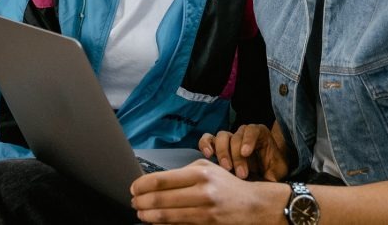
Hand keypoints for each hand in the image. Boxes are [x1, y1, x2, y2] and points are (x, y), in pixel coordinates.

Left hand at [130, 160, 288, 223]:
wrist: (253, 205)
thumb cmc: (228, 185)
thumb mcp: (208, 169)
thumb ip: (183, 173)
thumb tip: (155, 181)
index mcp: (200, 173)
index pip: (161, 179)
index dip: (142, 185)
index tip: (134, 188)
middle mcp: (202, 191)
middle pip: (160, 199)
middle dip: (141, 203)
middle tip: (134, 203)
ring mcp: (205, 211)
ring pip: (167, 216)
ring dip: (149, 216)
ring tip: (141, 214)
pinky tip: (156, 223)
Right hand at [197, 123, 289, 181]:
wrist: (263, 170)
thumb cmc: (270, 169)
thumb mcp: (276, 172)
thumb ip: (273, 175)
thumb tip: (270, 186)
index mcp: (260, 134)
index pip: (253, 130)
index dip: (248, 140)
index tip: (246, 153)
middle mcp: (243, 133)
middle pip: (236, 137)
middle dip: (237, 156)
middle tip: (241, 174)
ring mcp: (229, 138)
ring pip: (222, 137)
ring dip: (222, 152)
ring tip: (225, 168)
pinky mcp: (217, 146)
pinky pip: (208, 139)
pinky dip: (205, 144)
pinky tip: (208, 155)